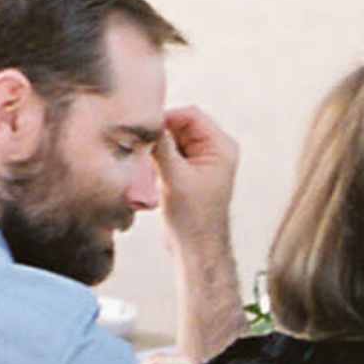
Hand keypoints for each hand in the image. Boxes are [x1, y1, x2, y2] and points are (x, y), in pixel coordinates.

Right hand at [155, 100, 237, 258]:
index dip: (167, 119)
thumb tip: (148, 122)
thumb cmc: (193, 217)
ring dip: (157, 148)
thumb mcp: (175, 177)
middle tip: (143, 148)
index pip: (190, 115)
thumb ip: (162, 146)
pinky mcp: (189, 171)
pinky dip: (158, 158)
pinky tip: (151, 172)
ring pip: (172, 139)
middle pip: (180, 125)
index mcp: (221, 147)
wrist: (196, 248)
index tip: (145, 130)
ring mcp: (201, 160)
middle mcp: (214, 149)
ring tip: (148, 165)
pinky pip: (169, 153)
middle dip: (161, 135)